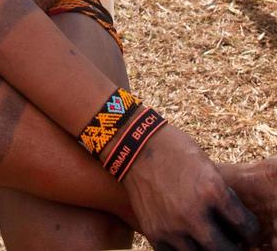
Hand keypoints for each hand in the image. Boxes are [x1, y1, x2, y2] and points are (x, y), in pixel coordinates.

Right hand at [123, 124, 259, 249]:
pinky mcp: (154, 232)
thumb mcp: (205, 165)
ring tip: (206, 238)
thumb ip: (219, 194)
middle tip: (230, 240)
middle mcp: (192, 213)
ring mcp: (171, 226)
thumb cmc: (173, 149)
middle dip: (232, 246)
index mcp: (211, 190)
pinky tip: (186, 238)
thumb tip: (233, 220)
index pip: (245, 227)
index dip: (250, 230)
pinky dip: (184, 249)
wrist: (134, 144)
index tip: (246, 230)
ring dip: (207, 249)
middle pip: (225, 250)